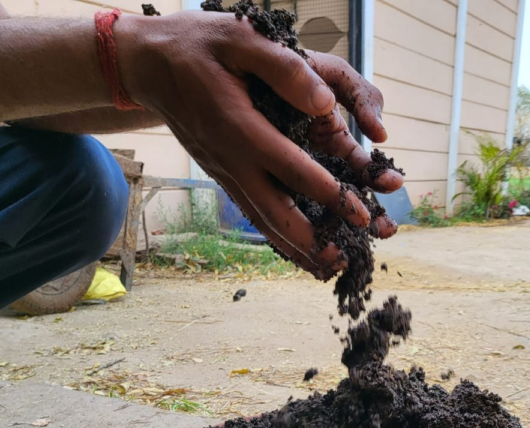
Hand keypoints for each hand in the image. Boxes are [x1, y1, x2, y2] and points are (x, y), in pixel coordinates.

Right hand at [116, 11, 403, 278]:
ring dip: (295, 249)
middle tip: (345, 259)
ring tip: (326, 269)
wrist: (148, 64)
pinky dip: (277, 237)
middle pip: (274, 212)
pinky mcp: (223, 176)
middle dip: (312, 239)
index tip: (361, 214)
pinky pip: (252, 213)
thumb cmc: (196, 44)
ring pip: (262, 221)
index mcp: (239, 126)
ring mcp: (224, 173)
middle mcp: (231, 159)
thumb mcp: (239, 36)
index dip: (328, 194)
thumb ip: (284, 67)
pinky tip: (298, 250)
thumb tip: (325, 101)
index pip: (291, 168)